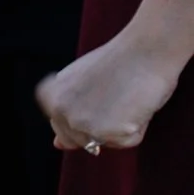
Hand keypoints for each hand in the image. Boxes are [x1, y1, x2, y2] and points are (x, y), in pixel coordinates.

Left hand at [38, 27, 186, 154]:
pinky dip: (137, 127)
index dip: (86, 113)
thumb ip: (67, 112)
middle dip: (101, 124)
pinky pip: (127, 141)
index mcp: (49, 97)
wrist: (146, 49)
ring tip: (126, 98)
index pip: (62, 128)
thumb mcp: (81, 83)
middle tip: (115, 94)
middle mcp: (60, 112)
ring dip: (120, 127)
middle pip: (82, 140)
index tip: (97, 92)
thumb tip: (57, 145)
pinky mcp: (108, 133)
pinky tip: (136, 104)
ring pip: (106, 142)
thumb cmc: (118, 62)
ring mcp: (82, 124)